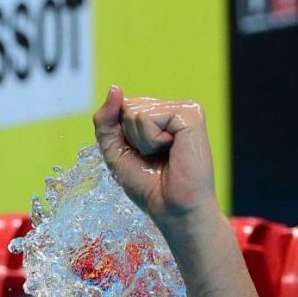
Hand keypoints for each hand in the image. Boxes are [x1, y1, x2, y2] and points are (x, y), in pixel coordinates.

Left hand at [93, 85, 218, 226]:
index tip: (141, 155)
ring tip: (163, 155)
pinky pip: (149, 117)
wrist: (172, 208)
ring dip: (141, 141)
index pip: (121, 108)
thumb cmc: (147, 184)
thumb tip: (115, 88)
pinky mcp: (191, 114)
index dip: (121, 135)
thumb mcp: (114, 150)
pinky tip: (171, 150)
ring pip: (135, 111)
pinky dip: (151, 139)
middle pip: (126, 107)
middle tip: (153, 157)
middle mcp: (171, 109)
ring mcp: (183, 109)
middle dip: (129, 137)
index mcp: (156, 116)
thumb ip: (106, 120)